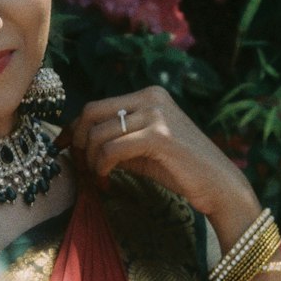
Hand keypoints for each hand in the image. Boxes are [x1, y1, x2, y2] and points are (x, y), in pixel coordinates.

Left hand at [66, 86, 260, 240]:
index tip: (62, 148)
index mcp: (148, 95)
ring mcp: (156, 114)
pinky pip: (111, 149)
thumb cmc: (180, 169)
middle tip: (78, 166)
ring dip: (90, 160)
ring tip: (98, 178)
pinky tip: (106, 181)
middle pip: (91, 113)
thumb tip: (77, 143)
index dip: (73, 128)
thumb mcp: (142, 149)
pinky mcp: (158, 135)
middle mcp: (151, 98)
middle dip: (76, 141)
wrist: (219, 185)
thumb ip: (115, 140)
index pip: (95, 107)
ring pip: (98, 134)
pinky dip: (101, 167)